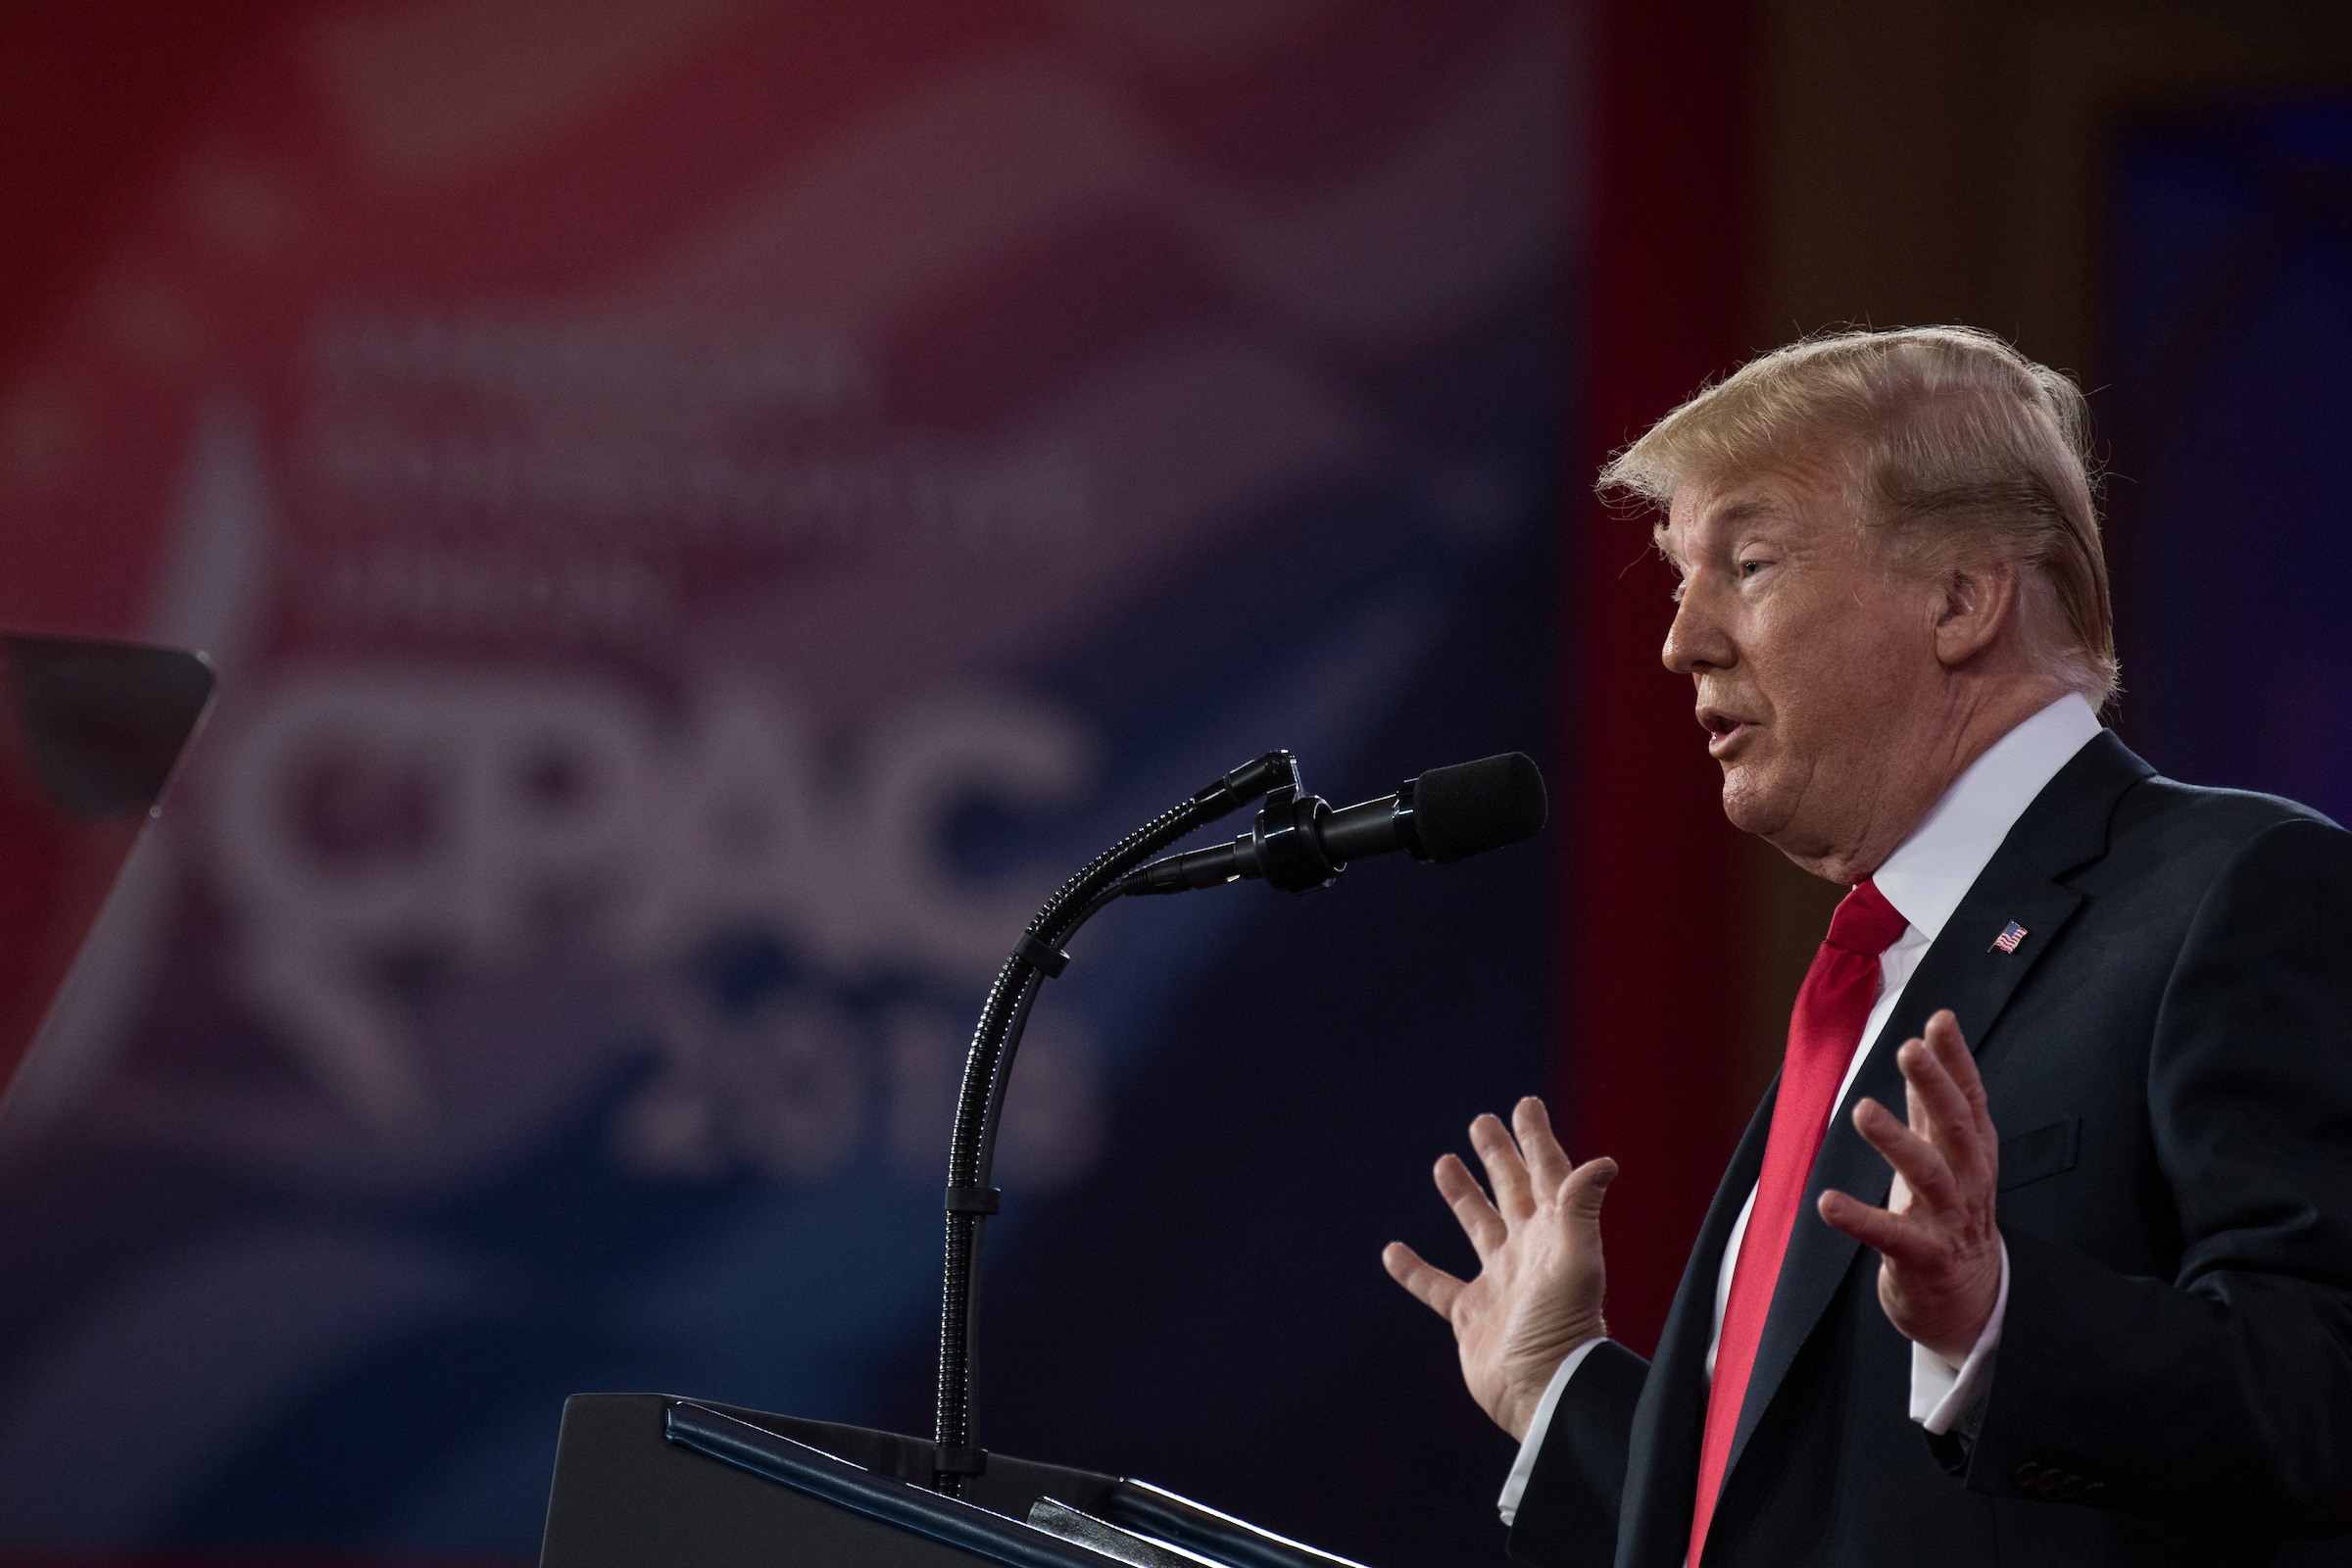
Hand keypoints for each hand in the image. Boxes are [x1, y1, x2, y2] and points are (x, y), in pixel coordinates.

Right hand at [1382, 1097, 1617, 1439]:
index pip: (1546, 1174)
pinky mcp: (1470, 1314)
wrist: (1542, 1392)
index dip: (1536, 1139)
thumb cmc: (1563, 1328)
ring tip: (1445, 1162)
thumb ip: (1580, 1209)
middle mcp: (1527, 1253)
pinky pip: (1436, 1286)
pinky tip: (1392, 1252)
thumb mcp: (1575, 1261)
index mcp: (1553, 1234)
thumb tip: (1604, 1163)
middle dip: (1498, 1156)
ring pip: (1476, 1227)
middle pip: (1510, 1191)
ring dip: (1463, 1195)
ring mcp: (1498, 1283)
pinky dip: (1414, 1270)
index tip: (1524, 1104)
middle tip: (1482, 1121)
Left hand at [1817, 1008, 2001, 1363]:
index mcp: (1973, 1154)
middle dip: (1936, 1087)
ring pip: (1930, 1175)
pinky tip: (1827, 1201)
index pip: (1971, 1099)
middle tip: (1909, 1049)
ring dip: (1897, 1142)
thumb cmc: (1950, 1217)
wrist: (1971, 1303)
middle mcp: (1968, 1182)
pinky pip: (1891, 1236)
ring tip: (1862, 1110)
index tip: (1940, 1019)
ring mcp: (1948, 1221)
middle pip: (1958, 1128)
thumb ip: (1930, 1104)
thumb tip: (1924, 1041)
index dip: (1958, 1060)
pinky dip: (1859, 1219)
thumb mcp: (1946, 1157)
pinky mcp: (1923, 1259)